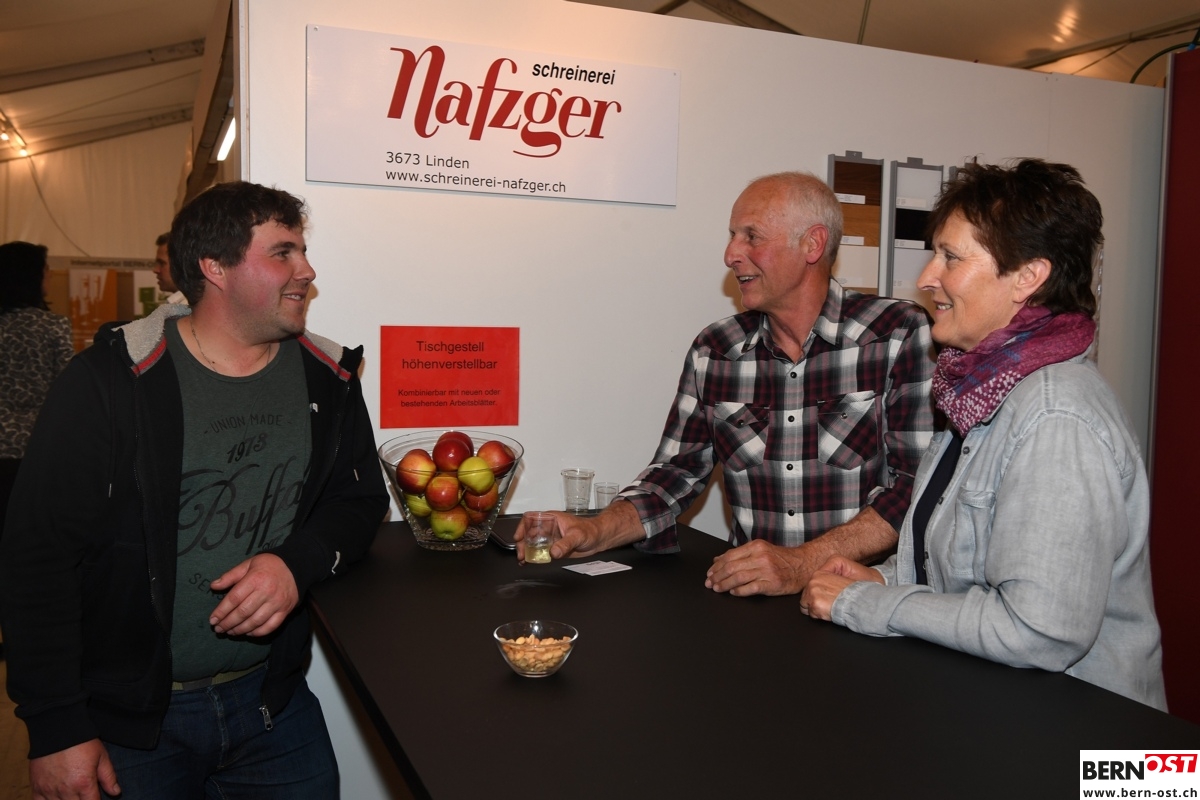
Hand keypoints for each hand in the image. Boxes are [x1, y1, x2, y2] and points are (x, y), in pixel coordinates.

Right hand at [30, 739, 119, 799]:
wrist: (57, 729)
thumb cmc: (82, 742)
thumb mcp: (101, 757)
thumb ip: (109, 777)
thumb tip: (116, 792)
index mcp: (84, 784)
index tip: (95, 797)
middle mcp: (66, 790)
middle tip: (84, 794)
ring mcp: (49, 790)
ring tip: (72, 795)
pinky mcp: (37, 787)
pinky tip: (56, 798)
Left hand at [208, 553, 298, 636]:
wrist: (296, 566)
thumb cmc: (269, 564)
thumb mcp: (248, 564)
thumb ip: (230, 575)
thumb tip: (213, 586)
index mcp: (255, 578)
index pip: (234, 598)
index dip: (222, 611)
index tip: (212, 620)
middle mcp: (266, 592)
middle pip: (243, 612)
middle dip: (228, 623)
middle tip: (218, 628)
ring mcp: (277, 602)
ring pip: (255, 622)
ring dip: (240, 629)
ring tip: (230, 631)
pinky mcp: (285, 610)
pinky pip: (270, 626)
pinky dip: (257, 632)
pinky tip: (248, 632)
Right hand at [513, 501, 643, 563]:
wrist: (599, 539)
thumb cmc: (590, 530)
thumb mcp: (577, 536)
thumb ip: (565, 544)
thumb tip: (553, 552)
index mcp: (551, 519)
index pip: (531, 519)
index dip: (522, 527)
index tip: (519, 537)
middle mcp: (548, 528)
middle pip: (528, 533)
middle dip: (522, 543)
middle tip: (522, 554)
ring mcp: (550, 539)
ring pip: (532, 544)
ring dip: (526, 551)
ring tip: (523, 560)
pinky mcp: (553, 548)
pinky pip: (540, 553)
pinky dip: (532, 558)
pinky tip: (528, 563)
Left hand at [705, 539, 820, 595]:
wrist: (803, 565)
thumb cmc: (781, 559)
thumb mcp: (760, 551)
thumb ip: (739, 554)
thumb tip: (718, 559)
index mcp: (756, 547)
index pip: (730, 556)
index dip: (717, 566)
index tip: (709, 573)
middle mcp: (760, 557)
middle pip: (731, 567)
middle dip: (717, 576)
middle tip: (709, 583)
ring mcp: (766, 571)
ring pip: (738, 577)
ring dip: (724, 584)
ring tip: (717, 588)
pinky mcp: (772, 584)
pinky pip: (750, 588)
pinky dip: (739, 591)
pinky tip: (733, 593)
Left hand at [800, 556, 883, 620]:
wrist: (868, 599)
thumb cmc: (860, 585)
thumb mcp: (843, 566)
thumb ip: (828, 570)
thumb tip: (817, 578)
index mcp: (819, 572)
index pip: (810, 586)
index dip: (818, 593)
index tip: (828, 596)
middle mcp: (813, 580)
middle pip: (806, 595)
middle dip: (816, 601)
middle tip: (831, 602)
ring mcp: (813, 592)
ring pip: (806, 605)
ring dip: (818, 608)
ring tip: (832, 606)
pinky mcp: (816, 604)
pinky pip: (812, 614)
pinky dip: (820, 616)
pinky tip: (832, 611)